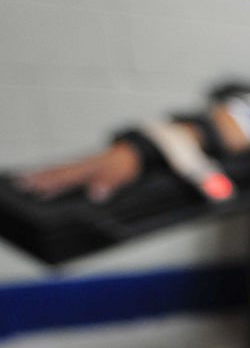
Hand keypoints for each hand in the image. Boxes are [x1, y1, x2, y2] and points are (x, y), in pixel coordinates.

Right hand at [16, 141, 141, 201]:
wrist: (132, 153)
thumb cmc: (126, 165)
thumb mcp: (122, 176)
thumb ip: (109, 184)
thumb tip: (96, 195)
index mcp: (89, 167)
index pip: (65, 176)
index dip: (49, 182)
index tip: (34, 186)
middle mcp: (81, 165)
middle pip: (54, 172)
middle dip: (36, 178)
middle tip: (19, 183)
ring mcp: (80, 167)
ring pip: (56, 172)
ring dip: (40, 179)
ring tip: (23, 186)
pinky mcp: (82, 171)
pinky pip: (63, 176)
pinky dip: (52, 183)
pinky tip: (44, 193)